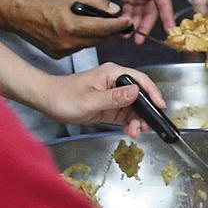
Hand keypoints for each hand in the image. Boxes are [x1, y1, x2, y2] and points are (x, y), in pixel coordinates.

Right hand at [9, 0, 134, 57]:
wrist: (15, 12)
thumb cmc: (40, 0)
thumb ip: (96, 2)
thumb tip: (114, 10)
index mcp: (71, 25)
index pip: (104, 27)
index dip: (120, 25)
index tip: (130, 22)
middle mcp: (68, 41)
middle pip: (100, 39)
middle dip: (114, 32)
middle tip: (126, 25)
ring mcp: (62, 50)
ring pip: (91, 44)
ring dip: (100, 36)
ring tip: (108, 26)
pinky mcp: (58, 54)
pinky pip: (79, 47)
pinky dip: (85, 39)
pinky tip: (85, 31)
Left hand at [36, 64, 166, 136]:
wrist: (46, 100)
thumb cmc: (62, 96)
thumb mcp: (89, 100)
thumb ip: (114, 98)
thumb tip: (136, 92)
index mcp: (113, 74)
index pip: (141, 81)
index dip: (153, 94)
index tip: (161, 107)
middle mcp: (116, 82)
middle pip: (140, 95)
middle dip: (146, 112)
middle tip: (146, 127)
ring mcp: (113, 94)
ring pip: (134, 107)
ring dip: (137, 120)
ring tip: (135, 133)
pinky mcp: (109, 105)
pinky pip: (125, 114)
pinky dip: (129, 123)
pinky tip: (129, 131)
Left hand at [90, 0, 174, 42]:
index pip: (164, 2)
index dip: (167, 16)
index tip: (170, 30)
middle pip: (151, 11)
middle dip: (146, 25)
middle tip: (140, 37)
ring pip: (140, 13)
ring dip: (136, 24)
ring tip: (129, 34)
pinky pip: (130, 10)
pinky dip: (127, 17)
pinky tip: (122, 24)